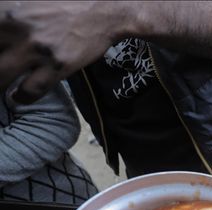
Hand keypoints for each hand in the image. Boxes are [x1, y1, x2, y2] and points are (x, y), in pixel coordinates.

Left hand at [0, 2, 128, 102]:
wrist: (102, 11)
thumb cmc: (62, 3)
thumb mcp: (25, 1)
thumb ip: (6, 13)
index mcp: (4, 9)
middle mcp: (15, 28)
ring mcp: (36, 49)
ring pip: (0, 77)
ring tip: (2, 85)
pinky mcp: (56, 66)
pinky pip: (29, 91)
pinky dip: (20, 97)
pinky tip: (18, 96)